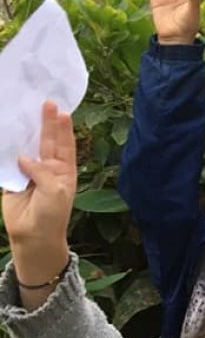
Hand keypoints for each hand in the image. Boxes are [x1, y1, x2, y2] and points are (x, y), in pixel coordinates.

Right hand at [3, 102, 75, 308]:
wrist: (33, 235)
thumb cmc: (52, 214)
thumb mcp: (54, 191)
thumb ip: (41, 172)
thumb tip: (23, 157)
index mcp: (64, 170)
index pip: (65, 144)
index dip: (63, 128)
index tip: (63, 111)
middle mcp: (48, 167)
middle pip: (47, 141)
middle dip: (47, 122)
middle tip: (47, 103)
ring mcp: (29, 171)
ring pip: (27, 147)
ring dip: (26, 132)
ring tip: (25, 112)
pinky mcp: (12, 178)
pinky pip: (8, 160)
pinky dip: (7, 148)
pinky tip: (6, 133)